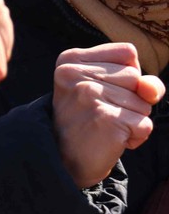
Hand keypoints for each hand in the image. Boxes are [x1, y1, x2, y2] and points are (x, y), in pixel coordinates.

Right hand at [53, 42, 164, 188]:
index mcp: (72, 59)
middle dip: (130, 99)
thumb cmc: (88, 120)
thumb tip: (150, 89)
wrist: (64, 160)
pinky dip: (135, 138)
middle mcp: (76, 73)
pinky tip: (111, 140)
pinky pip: (145, 125)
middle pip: (136, 77)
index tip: (100, 91)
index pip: (127, 53)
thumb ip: (139, 81)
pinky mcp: (105, 119)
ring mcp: (89, 95)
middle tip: (100, 112)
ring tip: (104, 126)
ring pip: (143, 103)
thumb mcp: (108, 89)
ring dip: (132, 120)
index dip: (126, 76)